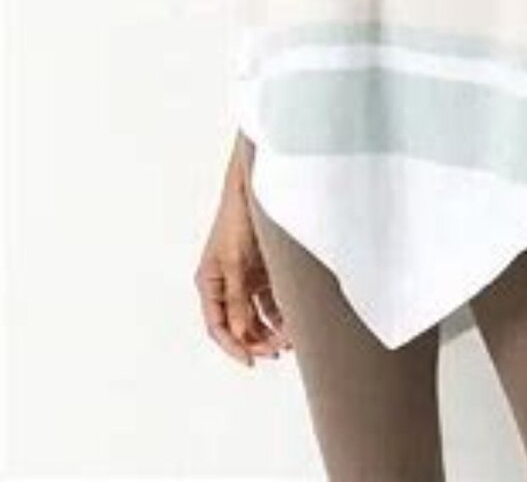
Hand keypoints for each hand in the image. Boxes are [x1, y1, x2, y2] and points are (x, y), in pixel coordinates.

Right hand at [194, 133, 291, 364]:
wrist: (257, 189)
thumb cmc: (238, 220)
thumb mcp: (236, 263)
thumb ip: (238, 299)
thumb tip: (241, 333)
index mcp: (210, 283)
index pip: (218, 326)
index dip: (233, 346)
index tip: (251, 361)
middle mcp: (226, 284)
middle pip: (239, 324)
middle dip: (257, 340)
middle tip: (277, 351)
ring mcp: (245, 278)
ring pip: (257, 314)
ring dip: (271, 329)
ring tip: (290, 339)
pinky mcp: (263, 270)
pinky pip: (271, 299)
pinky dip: (281, 312)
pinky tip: (294, 321)